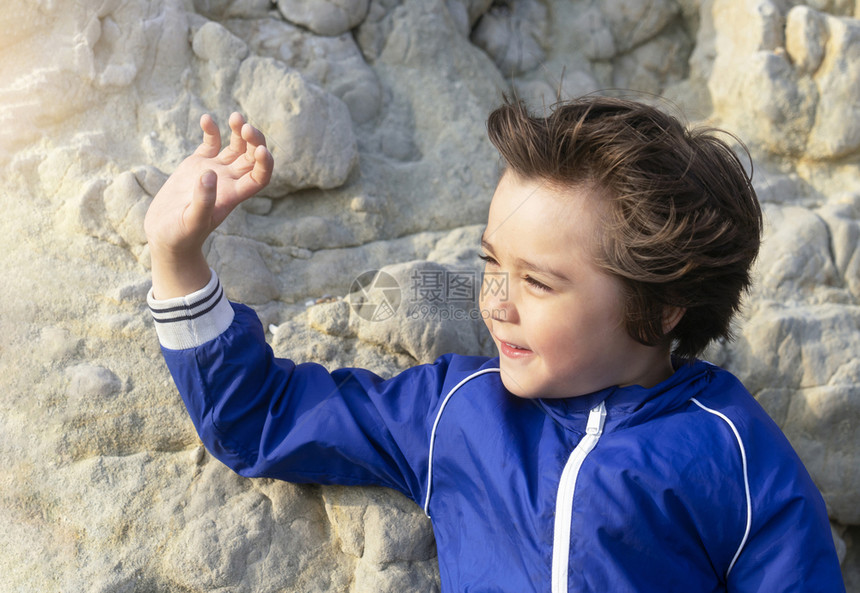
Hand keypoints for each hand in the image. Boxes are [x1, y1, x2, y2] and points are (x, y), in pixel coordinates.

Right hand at [145, 112, 273, 298]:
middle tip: (245, 126)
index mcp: (233, 196)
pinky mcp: (197, 165)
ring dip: (238, 131)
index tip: (260, 149)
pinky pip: (210, 143)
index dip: (265, 163)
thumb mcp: (192, 221)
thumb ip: (203, 200)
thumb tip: (209, 175)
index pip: (259, 177)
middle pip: (251, 157)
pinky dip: (211, 130)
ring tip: (236, 117)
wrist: (165, 236)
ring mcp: (214, 171)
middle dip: (253, 140)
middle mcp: (228, 181)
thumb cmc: (181, 235)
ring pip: (235, 147)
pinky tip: (206, 118)